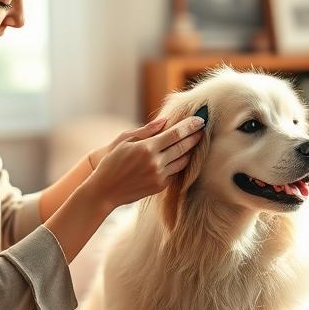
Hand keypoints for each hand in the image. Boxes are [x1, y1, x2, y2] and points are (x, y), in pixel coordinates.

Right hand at [88, 115, 205, 209]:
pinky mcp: (159, 186)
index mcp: (147, 148)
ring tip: (196, 141)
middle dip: (194, 136)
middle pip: (182, 147)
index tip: (200, 119)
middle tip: (203, 128)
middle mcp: (155, 162)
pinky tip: (183, 156)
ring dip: (190, 151)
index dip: (189, 126)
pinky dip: (180, 164)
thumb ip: (146, 130)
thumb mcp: (125, 141)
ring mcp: (159, 175)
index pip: (174, 134)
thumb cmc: (112, 162)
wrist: (105, 190)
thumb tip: (165, 121)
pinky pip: (175, 173)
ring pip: (182, 161)